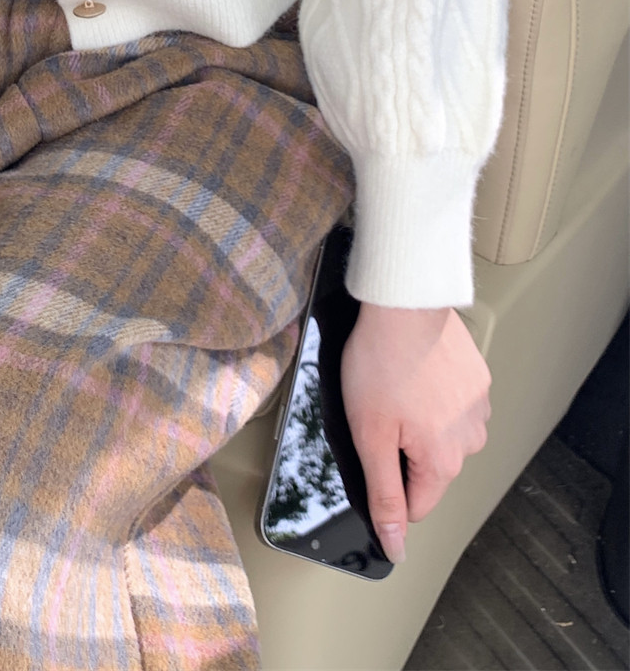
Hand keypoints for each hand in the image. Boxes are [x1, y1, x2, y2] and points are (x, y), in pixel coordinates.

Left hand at [341, 303, 490, 563]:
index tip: (373, 451)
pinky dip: (432, 394)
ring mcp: (479, 409)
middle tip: (379, 409)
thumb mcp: (369, 436)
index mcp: (444, 462)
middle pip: (427, 469)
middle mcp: (470, 441)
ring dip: (418, 420)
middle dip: (400, 447)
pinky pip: (451, 405)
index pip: (415, 506)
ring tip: (396, 384)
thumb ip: (383, 494)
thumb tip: (394, 544)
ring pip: (440, 435)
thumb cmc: (381, 362)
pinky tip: (414, 371)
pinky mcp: (478, 381)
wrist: (405, 303)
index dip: (385, 485)